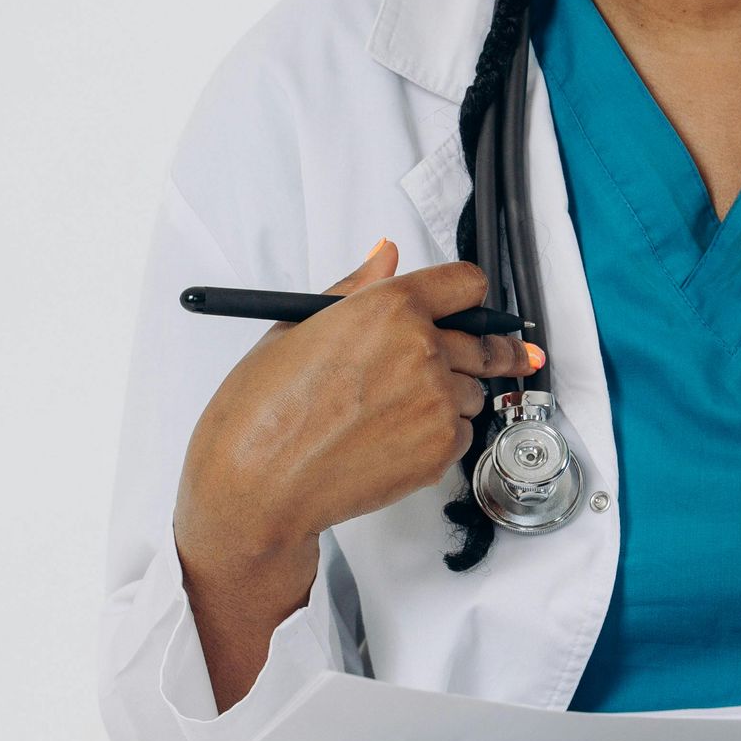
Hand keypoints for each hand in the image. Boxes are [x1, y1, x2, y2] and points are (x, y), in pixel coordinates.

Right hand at [174, 241, 535, 707]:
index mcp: (388, 308)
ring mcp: (437, 402)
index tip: (471, 308)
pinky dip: (441, 434)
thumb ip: (354, 289)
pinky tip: (392, 436)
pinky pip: (463, 432)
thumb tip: (384, 257)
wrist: (258, 483)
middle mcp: (422, 350)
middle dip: (476, 348)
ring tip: (392, 409)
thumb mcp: (296, 327)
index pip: (465, 284)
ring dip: (451, 395)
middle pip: (482, 340)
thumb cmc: (262, 411)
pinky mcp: (442, 448)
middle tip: (472, 360)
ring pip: (473, 390)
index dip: (466, 295)